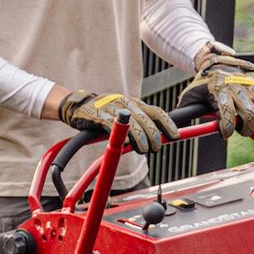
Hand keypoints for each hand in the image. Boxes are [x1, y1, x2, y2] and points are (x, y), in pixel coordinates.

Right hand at [56, 88, 179, 152]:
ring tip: (144, 150)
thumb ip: (139, 123)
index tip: (175, 136)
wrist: (78, 105)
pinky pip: (113, 126)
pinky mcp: (99, 116)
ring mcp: (113, 109)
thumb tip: (158, 137)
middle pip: (147, 119)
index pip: (156, 112)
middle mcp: (126, 104)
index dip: (168, 124)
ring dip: (141, 139)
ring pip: (132, 124)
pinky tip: (125, 144)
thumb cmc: (104, 113)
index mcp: (134, 103)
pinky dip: (121, 135)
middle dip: (155, 136)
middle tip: (157, 148)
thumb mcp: (124, 114)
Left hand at [184, 41, 253, 137]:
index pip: (228, 113)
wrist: (215, 63)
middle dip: (247, 129)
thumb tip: (174, 133)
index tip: (225, 134)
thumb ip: (183, 114)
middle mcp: (236, 86)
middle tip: (241, 132)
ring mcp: (251, 86)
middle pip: (250, 114)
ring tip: (252, 127)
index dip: (228, 129)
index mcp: (218, 89)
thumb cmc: (201, 85)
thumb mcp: (188, 97)